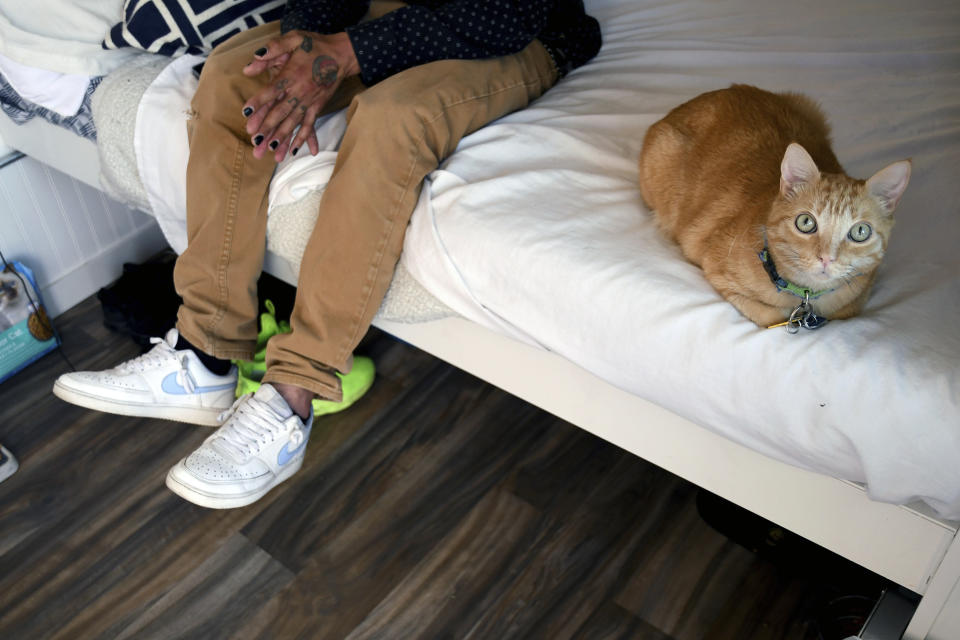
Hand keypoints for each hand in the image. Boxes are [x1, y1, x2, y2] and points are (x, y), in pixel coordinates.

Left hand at [242, 30, 358, 161]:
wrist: (342, 54)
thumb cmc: (315, 45)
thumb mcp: (294, 38)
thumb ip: (273, 49)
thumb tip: (250, 64)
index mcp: (291, 75)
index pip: (271, 91)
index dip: (258, 102)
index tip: (245, 113)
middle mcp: (300, 92)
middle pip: (280, 112)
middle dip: (267, 128)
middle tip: (255, 141)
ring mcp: (309, 102)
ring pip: (293, 123)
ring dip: (282, 138)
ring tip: (271, 151)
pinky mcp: (317, 107)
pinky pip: (310, 126)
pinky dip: (302, 139)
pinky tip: (294, 151)